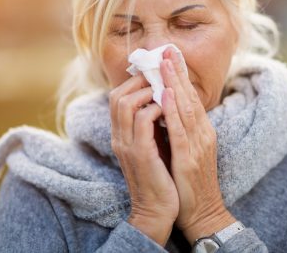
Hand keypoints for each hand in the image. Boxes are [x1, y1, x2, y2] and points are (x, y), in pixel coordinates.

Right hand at [109, 74, 178, 245]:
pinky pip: (142, 121)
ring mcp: (127, 145)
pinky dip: (156, 108)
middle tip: (160, 76)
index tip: (155, 74)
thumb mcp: (153, 147)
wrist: (158, 212)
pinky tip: (170, 107)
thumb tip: (163, 101)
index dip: (134, 82)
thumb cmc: (161, 178)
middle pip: (116, 95)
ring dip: (147, 91)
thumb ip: (152, 126)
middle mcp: (119, 138)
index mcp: (122, 135)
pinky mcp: (140, 154)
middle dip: (139, 81)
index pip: (117, 98)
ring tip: (165, 90)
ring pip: (125, 103)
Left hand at [160, 48, 236, 243]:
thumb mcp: (188, 150)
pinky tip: (166, 95)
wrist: (202, 213)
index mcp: (202, 132)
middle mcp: (203, 134)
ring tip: (165, 63)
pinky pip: (180, 131)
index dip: (181, 76)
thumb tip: (165, 109)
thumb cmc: (191, 182)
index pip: (191, 98)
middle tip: (168, 49)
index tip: (171, 56)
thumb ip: (180, 130)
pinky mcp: (189, 159)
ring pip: (186, 108)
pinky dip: (172, 111)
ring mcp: (198, 146)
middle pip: (190, 97)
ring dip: (175, 83)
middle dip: (178, 72)